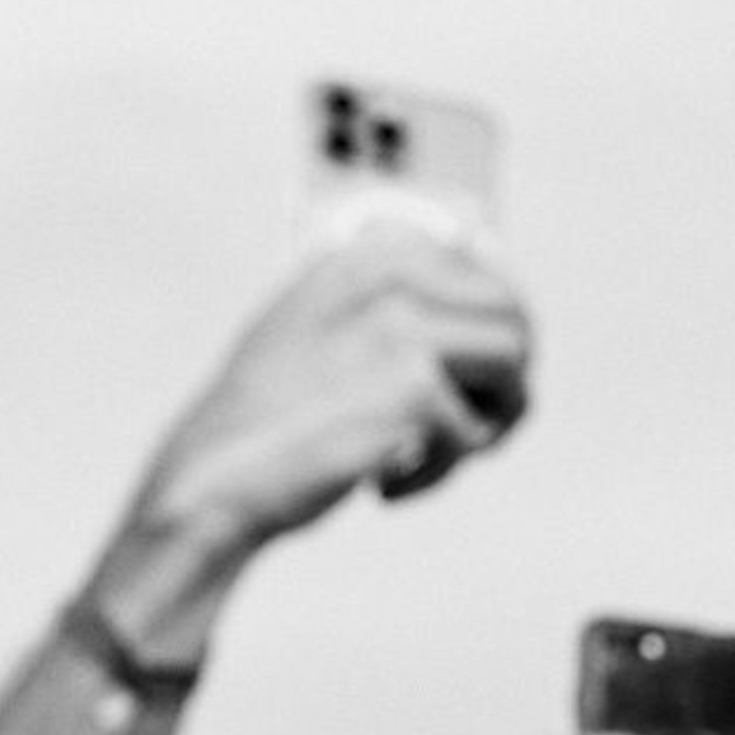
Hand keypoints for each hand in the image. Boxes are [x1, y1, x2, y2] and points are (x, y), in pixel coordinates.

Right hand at [125, 225, 533, 561]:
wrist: (218, 474)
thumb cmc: (272, 420)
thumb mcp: (323, 330)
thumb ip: (389, 303)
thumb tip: (483, 280)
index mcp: (366, 254)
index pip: (483, 269)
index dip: (493, 334)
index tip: (473, 380)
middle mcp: (388, 273)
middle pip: (515, 315)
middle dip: (505, 380)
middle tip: (465, 430)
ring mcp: (403, 324)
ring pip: (515, 366)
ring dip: (485, 424)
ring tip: (426, 455)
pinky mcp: (417, 385)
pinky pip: (474, 436)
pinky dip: (436, 476)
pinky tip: (382, 481)